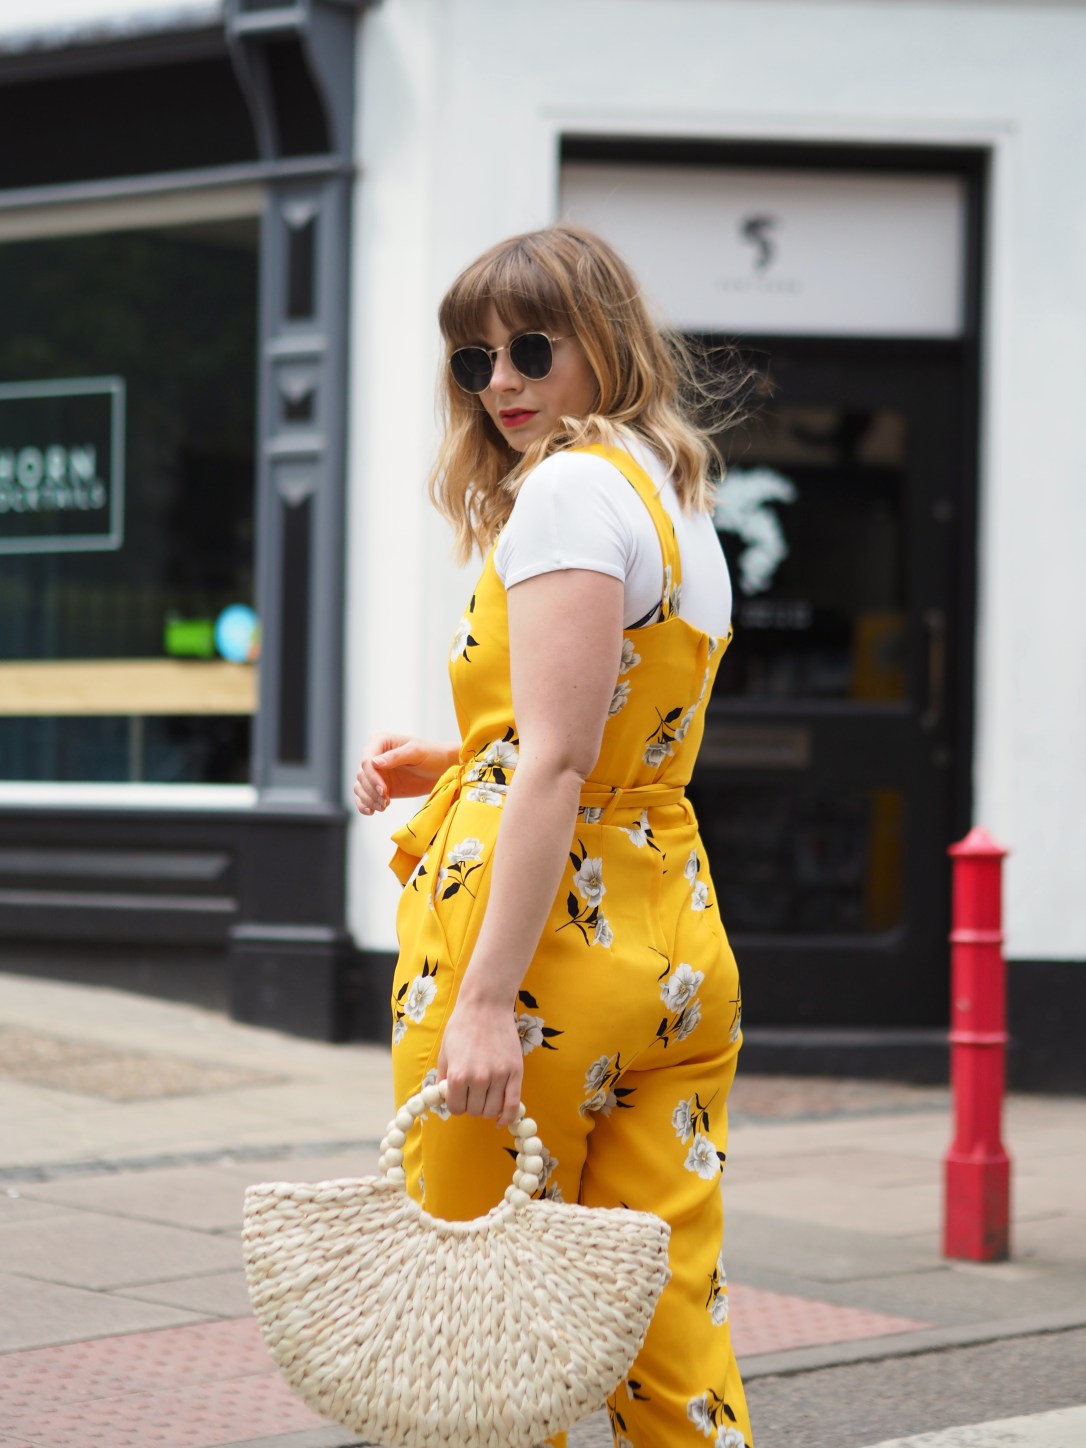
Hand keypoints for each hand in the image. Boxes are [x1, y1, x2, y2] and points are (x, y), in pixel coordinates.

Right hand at [354, 734, 457, 814]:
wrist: (443, 770)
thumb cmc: (432, 755)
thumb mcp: (416, 752)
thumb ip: (395, 756)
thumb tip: (373, 763)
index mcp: (380, 742)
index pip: (366, 761)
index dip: (372, 777)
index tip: (384, 790)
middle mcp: (374, 756)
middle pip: (361, 776)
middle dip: (371, 791)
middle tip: (386, 801)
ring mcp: (376, 773)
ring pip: (360, 787)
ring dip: (369, 799)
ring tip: (384, 807)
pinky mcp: (379, 787)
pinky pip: (364, 797)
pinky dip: (364, 805)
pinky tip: (372, 812)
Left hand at [437, 995, 522, 1126]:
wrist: (486, 1005)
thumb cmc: (462, 1026)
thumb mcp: (444, 1053)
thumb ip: (443, 1080)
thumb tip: (445, 1100)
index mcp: (458, 1075)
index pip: (456, 1109)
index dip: (456, 1104)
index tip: (458, 1097)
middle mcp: (479, 1078)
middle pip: (475, 1111)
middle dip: (471, 1105)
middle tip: (471, 1092)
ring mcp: (500, 1075)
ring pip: (493, 1110)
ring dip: (487, 1107)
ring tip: (485, 1095)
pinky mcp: (516, 1071)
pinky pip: (513, 1104)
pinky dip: (508, 1116)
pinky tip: (502, 1119)